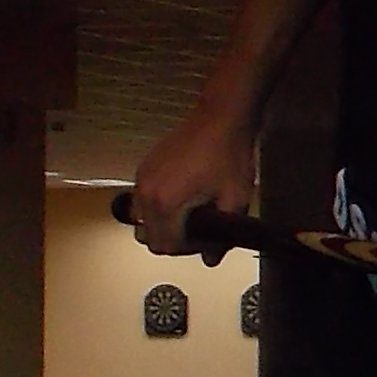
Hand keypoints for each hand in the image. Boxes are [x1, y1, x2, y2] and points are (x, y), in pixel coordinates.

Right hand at [130, 106, 257, 256]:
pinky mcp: (144, 168)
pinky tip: (181, 198)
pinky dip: (156, 208)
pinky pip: (142, 200)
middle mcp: (147, 193)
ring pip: (142, 220)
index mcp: (166, 204)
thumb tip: (211, 258)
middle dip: (173, 241)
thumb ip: (222, 236)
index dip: (186, 250)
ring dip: (162, 225)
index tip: (204, 241)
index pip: (165, 246)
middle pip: (149, 237)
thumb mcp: (234, 200)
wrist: (220, 118)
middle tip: (198, 231)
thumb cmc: (229, 155)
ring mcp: (142, 178)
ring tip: (188, 215)